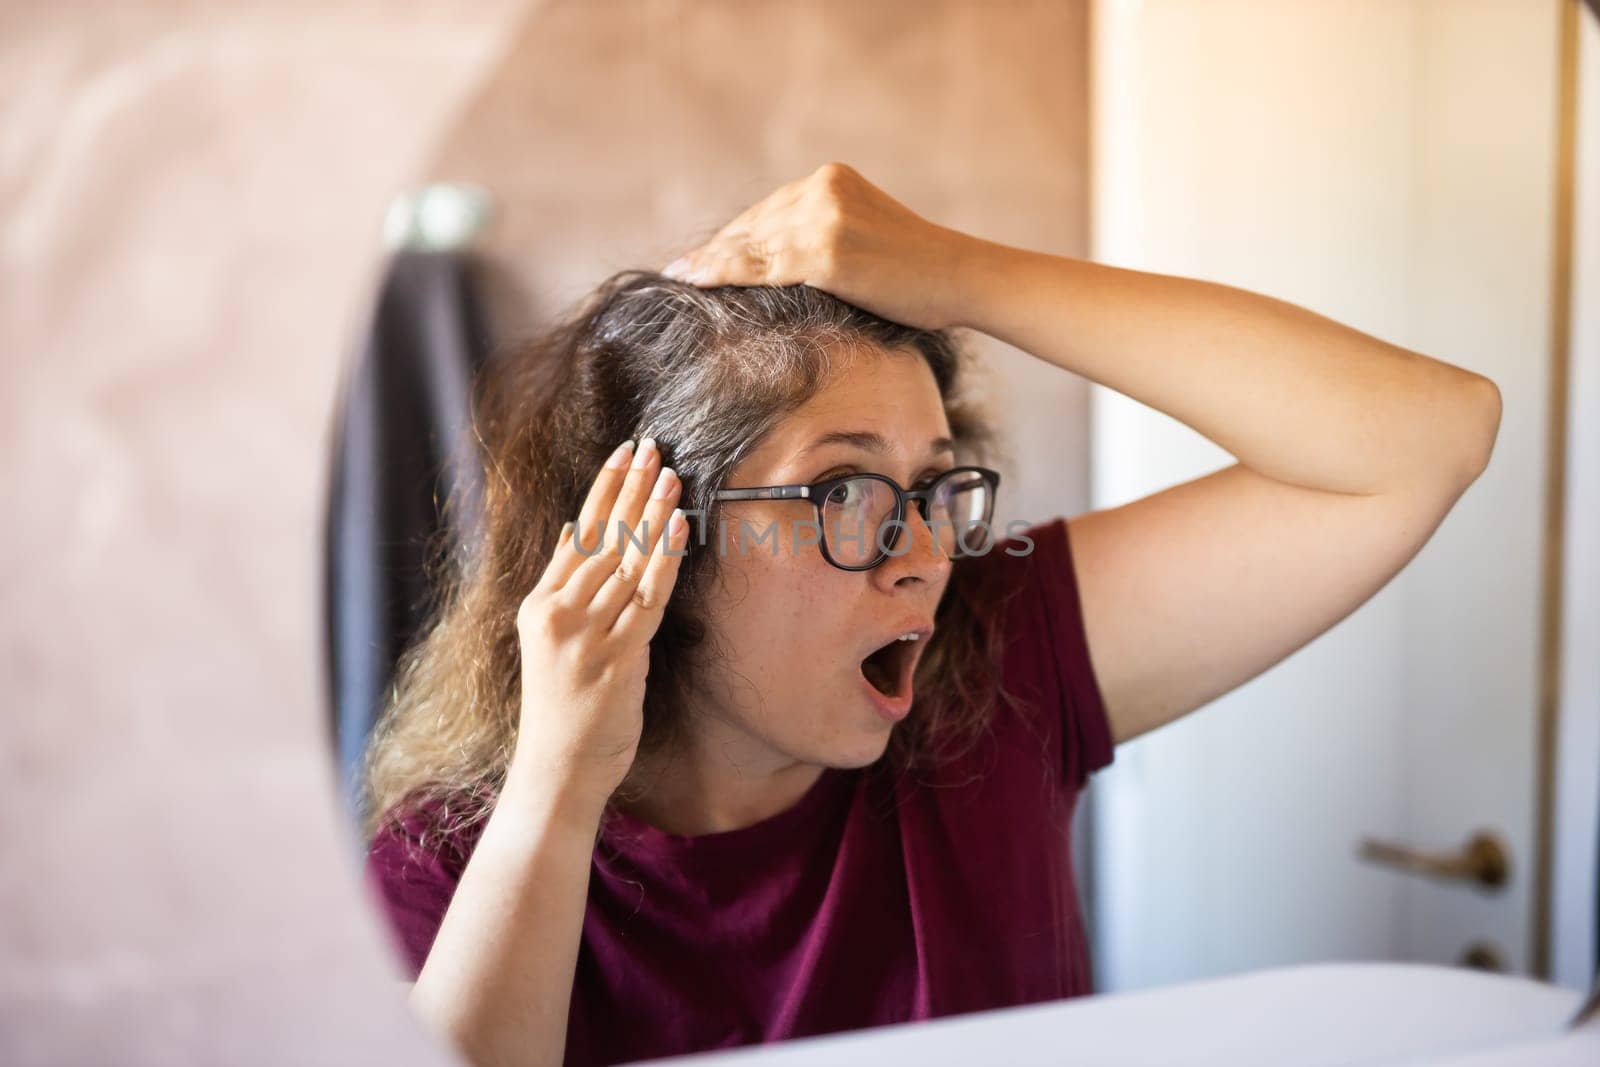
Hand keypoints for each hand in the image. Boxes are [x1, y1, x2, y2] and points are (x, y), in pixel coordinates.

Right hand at [511, 439, 688, 812]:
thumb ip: (564, 588)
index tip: (626, 453)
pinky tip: (677, 526)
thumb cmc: (562, 710)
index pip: (578, 532)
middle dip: (631, 488)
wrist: (556, 770)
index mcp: (540, 605)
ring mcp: (585, 635)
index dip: (604, 489)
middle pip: (602, 537)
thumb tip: (574, 532)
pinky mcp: (615, 658)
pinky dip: (663, 559)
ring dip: (650, 514)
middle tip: (654, 447)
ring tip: (671, 474)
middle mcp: (558, 613)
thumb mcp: (551, 641)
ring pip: (625, 561)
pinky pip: (646, 597)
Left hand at [661, 162, 973, 330]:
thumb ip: (825, 237)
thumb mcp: (867, 238)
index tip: (700, 256)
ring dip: (709, 264)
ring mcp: (824, 217)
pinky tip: (693, 281)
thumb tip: (779, 266)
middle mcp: (823, 188)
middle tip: (678, 270)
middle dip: (715, 251)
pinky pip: (759, 266)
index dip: (732, 237)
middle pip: (753, 225)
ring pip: (750, 245)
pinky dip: (721, 275)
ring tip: (678, 278)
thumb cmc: (921, 275)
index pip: (768, 211)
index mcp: (832, 180)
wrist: (962, 277)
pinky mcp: (825, 251)